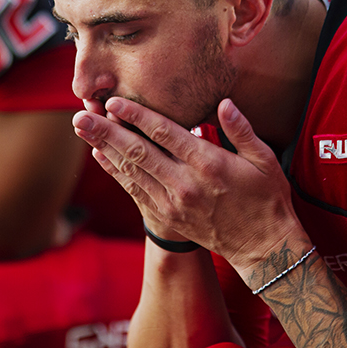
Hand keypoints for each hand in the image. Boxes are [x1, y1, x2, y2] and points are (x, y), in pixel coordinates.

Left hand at [73, 97, 306, 270]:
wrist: (262, 247)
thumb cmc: (266, 198)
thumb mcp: (264, 159)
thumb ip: (240, 129)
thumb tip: (223, 102)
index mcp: (208, 163)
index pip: (164, 133)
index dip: (136, 115)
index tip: (113, 101)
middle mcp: (185, 183)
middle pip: (137, 151)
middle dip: (106, 130)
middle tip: (80, 113)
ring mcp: (173, 202)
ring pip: (131, 170)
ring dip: (103, 148)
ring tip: (82, 129)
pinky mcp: (167, 216)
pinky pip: (134, 190)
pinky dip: (115, 172)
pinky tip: (100, 155)